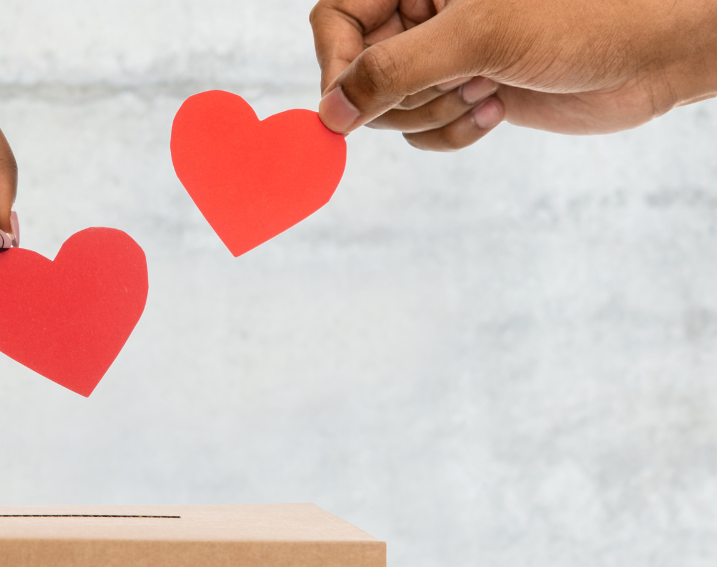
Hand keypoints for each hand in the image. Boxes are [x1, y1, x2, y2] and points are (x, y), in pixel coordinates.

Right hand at [309, 0, 716, 150]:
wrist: (654, 53)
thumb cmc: (583, 18)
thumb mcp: (476, 37)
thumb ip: (392, 71)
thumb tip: (331, 111)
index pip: (337, 17)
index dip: (336, 62)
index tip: (350, 104)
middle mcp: (425, 14)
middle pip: (361, 69)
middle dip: (405, 91)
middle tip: (459, 79)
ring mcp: (444, 56)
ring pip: (391, 107)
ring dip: (436, 112)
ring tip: (489, 88)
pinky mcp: (464, 92)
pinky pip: (423, 131)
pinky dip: (453, 132)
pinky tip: (498, 108)